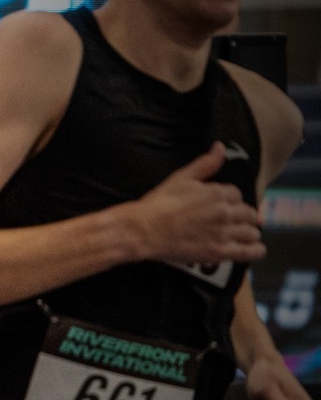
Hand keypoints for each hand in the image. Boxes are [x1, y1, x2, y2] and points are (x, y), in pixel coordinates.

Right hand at [131, 143, 262, 265]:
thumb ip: (205, 164)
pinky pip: (248, 252)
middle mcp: (225, 212)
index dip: (231, 200)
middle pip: (248, 213)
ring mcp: (224, 233)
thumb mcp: (181, 178)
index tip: (225, 205)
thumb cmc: (159, 204)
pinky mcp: (219, 251)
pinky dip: (255, 251)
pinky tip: (255, 249)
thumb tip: (220, 148)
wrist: (144, 230)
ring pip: (251, 232)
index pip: (237, 194)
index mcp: (217, 193)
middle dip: (243, 216)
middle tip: (236, 221)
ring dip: (249, 232)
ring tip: (243, 235)